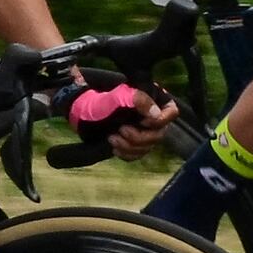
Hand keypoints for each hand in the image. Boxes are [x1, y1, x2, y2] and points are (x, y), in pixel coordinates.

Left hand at [54, 79, 171, 156]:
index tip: (142, 121)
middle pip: (159, 134)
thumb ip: (139, 100)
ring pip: (148, 147)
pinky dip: (126, 154)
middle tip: (121, 130)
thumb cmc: (99, 103)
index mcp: (151, 100)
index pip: (171, 112)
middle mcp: (150, 116)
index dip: (160, 120)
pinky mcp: (132, 143)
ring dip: (130, 146)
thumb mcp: (118, 97)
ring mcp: (141, 131)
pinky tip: (114, 147)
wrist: (82, 114)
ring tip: (113, 138)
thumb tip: (156, 115)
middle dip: (139, 137)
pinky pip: (137, 155)